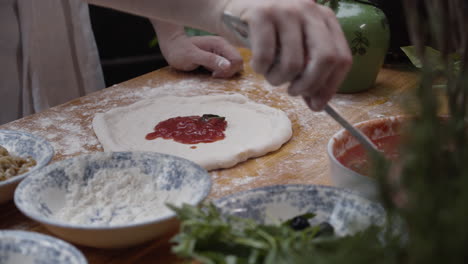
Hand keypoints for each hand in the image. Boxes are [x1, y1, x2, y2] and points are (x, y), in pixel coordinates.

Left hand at [154, 21, 242, 77]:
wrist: (172, 46)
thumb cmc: (179, 51)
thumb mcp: (192, 56)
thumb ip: (210, 59)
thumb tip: (228, 65)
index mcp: (220, 44)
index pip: (237, 59)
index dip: (229, 71)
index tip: (214, 74)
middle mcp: (224, 46)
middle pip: (238, 63)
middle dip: (229, 73)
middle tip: (212, 75)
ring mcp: (222, 52)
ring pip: (235, 66)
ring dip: (226, 73)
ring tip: (212, 74)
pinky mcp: (220, 57)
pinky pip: (228, 67)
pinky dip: (223, 73)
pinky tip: (212, 73)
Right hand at [222, 0, 351, 109]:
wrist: (234, 9)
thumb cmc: (268, 34)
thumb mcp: (295, 47)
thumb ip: (309, 69)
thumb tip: (317, 103)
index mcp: (324, 19)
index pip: (342, 58)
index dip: (330, 87)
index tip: (317, 104)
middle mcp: (310, 11)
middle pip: (326, 59)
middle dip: (309, 85)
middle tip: (294, 92)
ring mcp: (286, 10)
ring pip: (293, 63)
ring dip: (279, 80)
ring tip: (271, 75)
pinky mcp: (261, 14)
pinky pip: (266, 57)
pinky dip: (260, 69)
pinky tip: (258, 65)